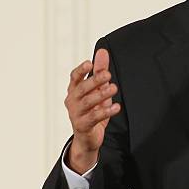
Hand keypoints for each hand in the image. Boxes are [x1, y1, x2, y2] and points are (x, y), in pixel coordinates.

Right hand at [64, 49, 120, 173]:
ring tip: (114, 88)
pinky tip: (116, 107)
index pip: (74, 77)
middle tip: (108, 74)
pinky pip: (94, 117)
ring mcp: (76, 113)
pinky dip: (106, 111)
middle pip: (81, 88)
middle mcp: (72, 100)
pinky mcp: (83, 125)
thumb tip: (103, 51)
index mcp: (74, 90)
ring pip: (87, 102)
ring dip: (101, 94)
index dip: (81, 70)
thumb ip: (100, 70)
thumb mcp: (97, 88)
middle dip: (94, 80)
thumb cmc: (92, 109)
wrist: (87, 137)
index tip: (89, 63)